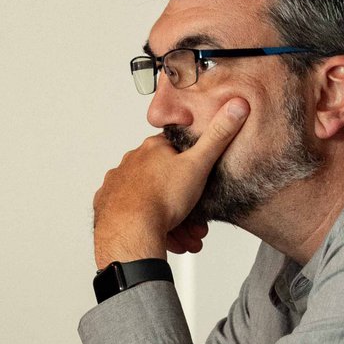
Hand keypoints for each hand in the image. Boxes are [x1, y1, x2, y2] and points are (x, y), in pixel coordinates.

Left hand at [92, 98, 245, 266]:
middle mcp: (130, 162)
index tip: (201, 184)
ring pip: (150, 201)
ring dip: (172, 220)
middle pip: (164, 180)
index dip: (193, 168)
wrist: (130, 231)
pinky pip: (133, 215)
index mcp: (151, 148)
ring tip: (186, 238)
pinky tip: (164, 237)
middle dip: (185, 203)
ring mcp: (116, 184)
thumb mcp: (199, 164)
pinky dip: (149, 227)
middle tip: (197, 224)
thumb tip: (236, 105)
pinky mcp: (107, 206)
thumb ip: (218, 136)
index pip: (176, 149)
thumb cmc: (162, 198)